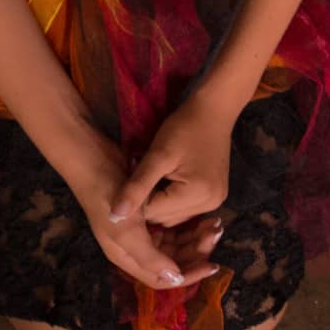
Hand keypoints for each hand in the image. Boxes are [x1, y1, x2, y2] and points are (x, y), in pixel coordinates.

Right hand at [68, 131, 222, 291]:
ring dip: (193, 237)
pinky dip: (186, 223)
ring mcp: (140, 227)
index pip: (161, 278)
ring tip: (214, 225)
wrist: (92, 158)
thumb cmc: (107, 197)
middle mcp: (135, 246)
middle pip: (171, 260)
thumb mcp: (126, 230)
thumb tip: (175, 279)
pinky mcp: (146, 209)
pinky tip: (200, 216)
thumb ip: (149, 257)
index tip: (211, 265)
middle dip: (194, 252)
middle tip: (215, 235)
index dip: (187, 276)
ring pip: (174, 241)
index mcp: (127, 256)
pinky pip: (171, 224)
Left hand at [110, 96, 233, 231]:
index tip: (132, 176)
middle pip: (165, 218)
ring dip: (159, 202)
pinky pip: (186, 209)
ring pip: (174, 217)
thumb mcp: (157, 155)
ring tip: (154, 177)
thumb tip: (114, 217)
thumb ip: (136, 186)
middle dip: (148, 201)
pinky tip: (167, 180)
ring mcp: (214, 203)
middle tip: (141, 175)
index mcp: (197, 196)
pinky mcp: (215, 197)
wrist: (213, 111)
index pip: (154, 213)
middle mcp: (210, 205)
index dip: (137, 198)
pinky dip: (172, 199)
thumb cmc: (183, 128)